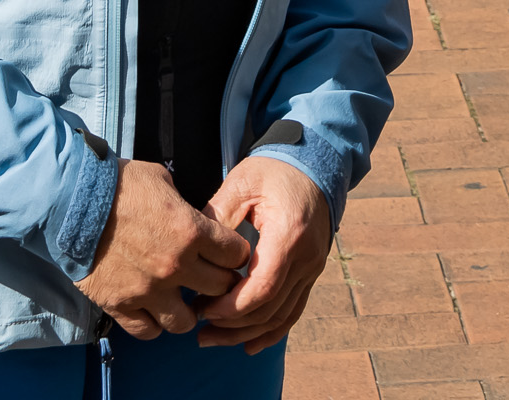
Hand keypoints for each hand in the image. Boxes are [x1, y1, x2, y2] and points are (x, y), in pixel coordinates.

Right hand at [77, 159, 250, 339]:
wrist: (71, 201)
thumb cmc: (118, 184)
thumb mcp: (162, 182)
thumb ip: (183, 205)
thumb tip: (192, 216)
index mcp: (191, 231)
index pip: (236, 255)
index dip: (236, 254)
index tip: (229, 254)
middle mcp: (175, 266)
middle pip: (220, 289)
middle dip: (220, 283)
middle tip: (211, 278)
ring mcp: (148, 290)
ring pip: (186, 322)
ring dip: (188, 312)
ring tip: (183, 302)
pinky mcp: (120, 305)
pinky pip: (148, 331)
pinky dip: (154, 324)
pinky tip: (154, 312)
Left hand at [195, 156, 333, 351]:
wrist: (314, 163)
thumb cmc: (275, 170)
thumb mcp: (242, 183)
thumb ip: (218, 217)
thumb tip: (193, 251)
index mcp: (288, 235)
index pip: (261, 287)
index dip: (230, 307)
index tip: (202, 309)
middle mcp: (306, 257)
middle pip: (269, 308)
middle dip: (231, 325)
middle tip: (198, 329)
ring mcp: (312, 268)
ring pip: (281, 316)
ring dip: (247, 333)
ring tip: (213, 339)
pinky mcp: (311, 272)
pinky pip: (294, 310)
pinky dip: (272, 332)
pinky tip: (249, 344)